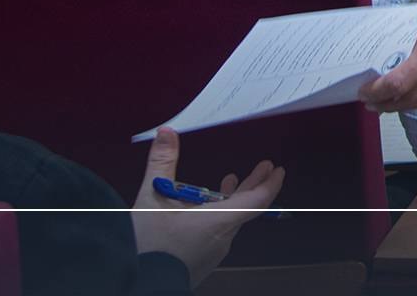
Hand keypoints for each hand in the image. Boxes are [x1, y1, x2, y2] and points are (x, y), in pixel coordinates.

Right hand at [131, 128, 283, 285]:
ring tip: (228, 184)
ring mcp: (212, 253)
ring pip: (229, 221)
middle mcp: (221, 238)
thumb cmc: (148, 248)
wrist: (138, 284)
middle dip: (253, 185)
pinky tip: (200, 213)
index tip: (277, 170)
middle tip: (263, 169)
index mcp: (218, 221)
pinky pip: (216, 235)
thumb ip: (162, 163)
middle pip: (245, 208)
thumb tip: (167, 134)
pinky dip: (216, 218)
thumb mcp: (153, 198)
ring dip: (231, 201)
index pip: (257, 200)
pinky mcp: (201, 261)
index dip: (270, 183)